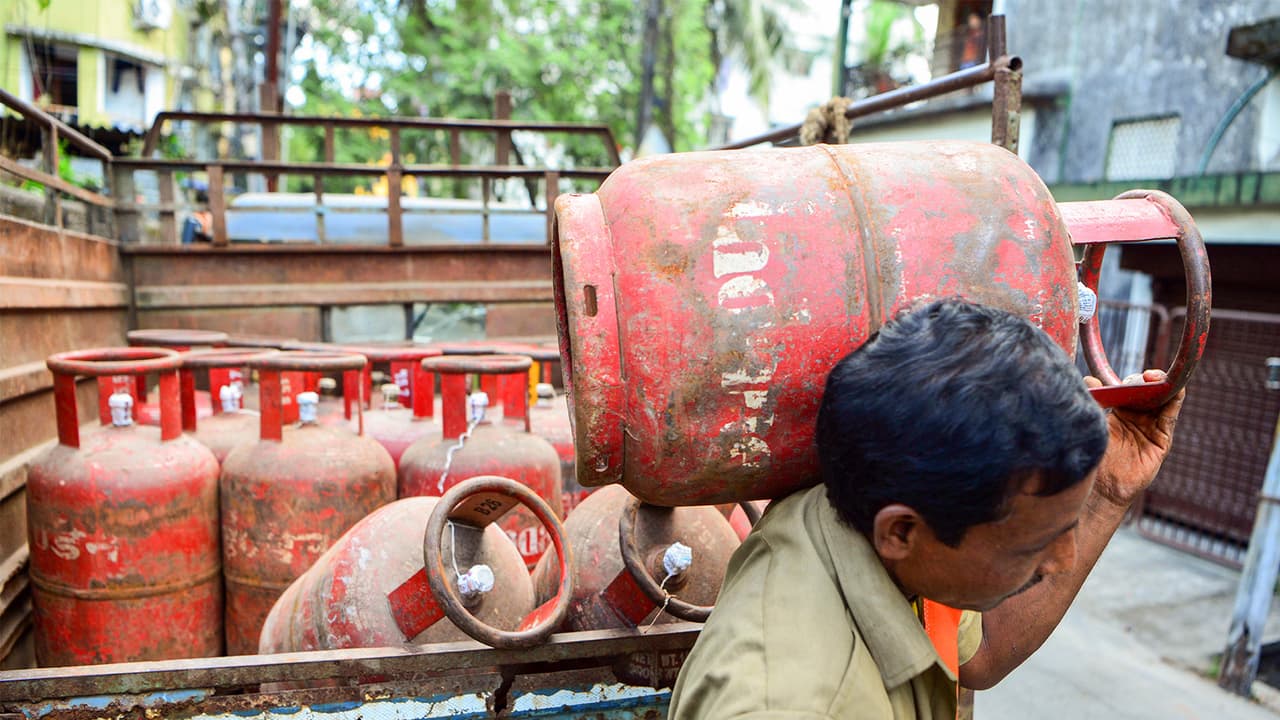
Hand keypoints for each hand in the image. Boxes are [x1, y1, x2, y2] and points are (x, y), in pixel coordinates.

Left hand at [1083, 369, 1185, 508]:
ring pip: (1163, 400)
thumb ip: (1093, 401)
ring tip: (1156, 379)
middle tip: (1143, 377)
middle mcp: (1137, 417)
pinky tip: (1174, 390)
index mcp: (1119, 412)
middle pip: (1148, 392)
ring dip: (1163, 386)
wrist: (1102, 487)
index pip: (1131, 389)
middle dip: (1148, 380)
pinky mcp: (1162, 440)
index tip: (1128, 376)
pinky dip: (1174, 401)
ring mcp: (1151, 427)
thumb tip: (1089, 379)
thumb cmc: (1093, 457)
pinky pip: (1170, 417)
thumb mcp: (1093, 425)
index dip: (1133, 379)